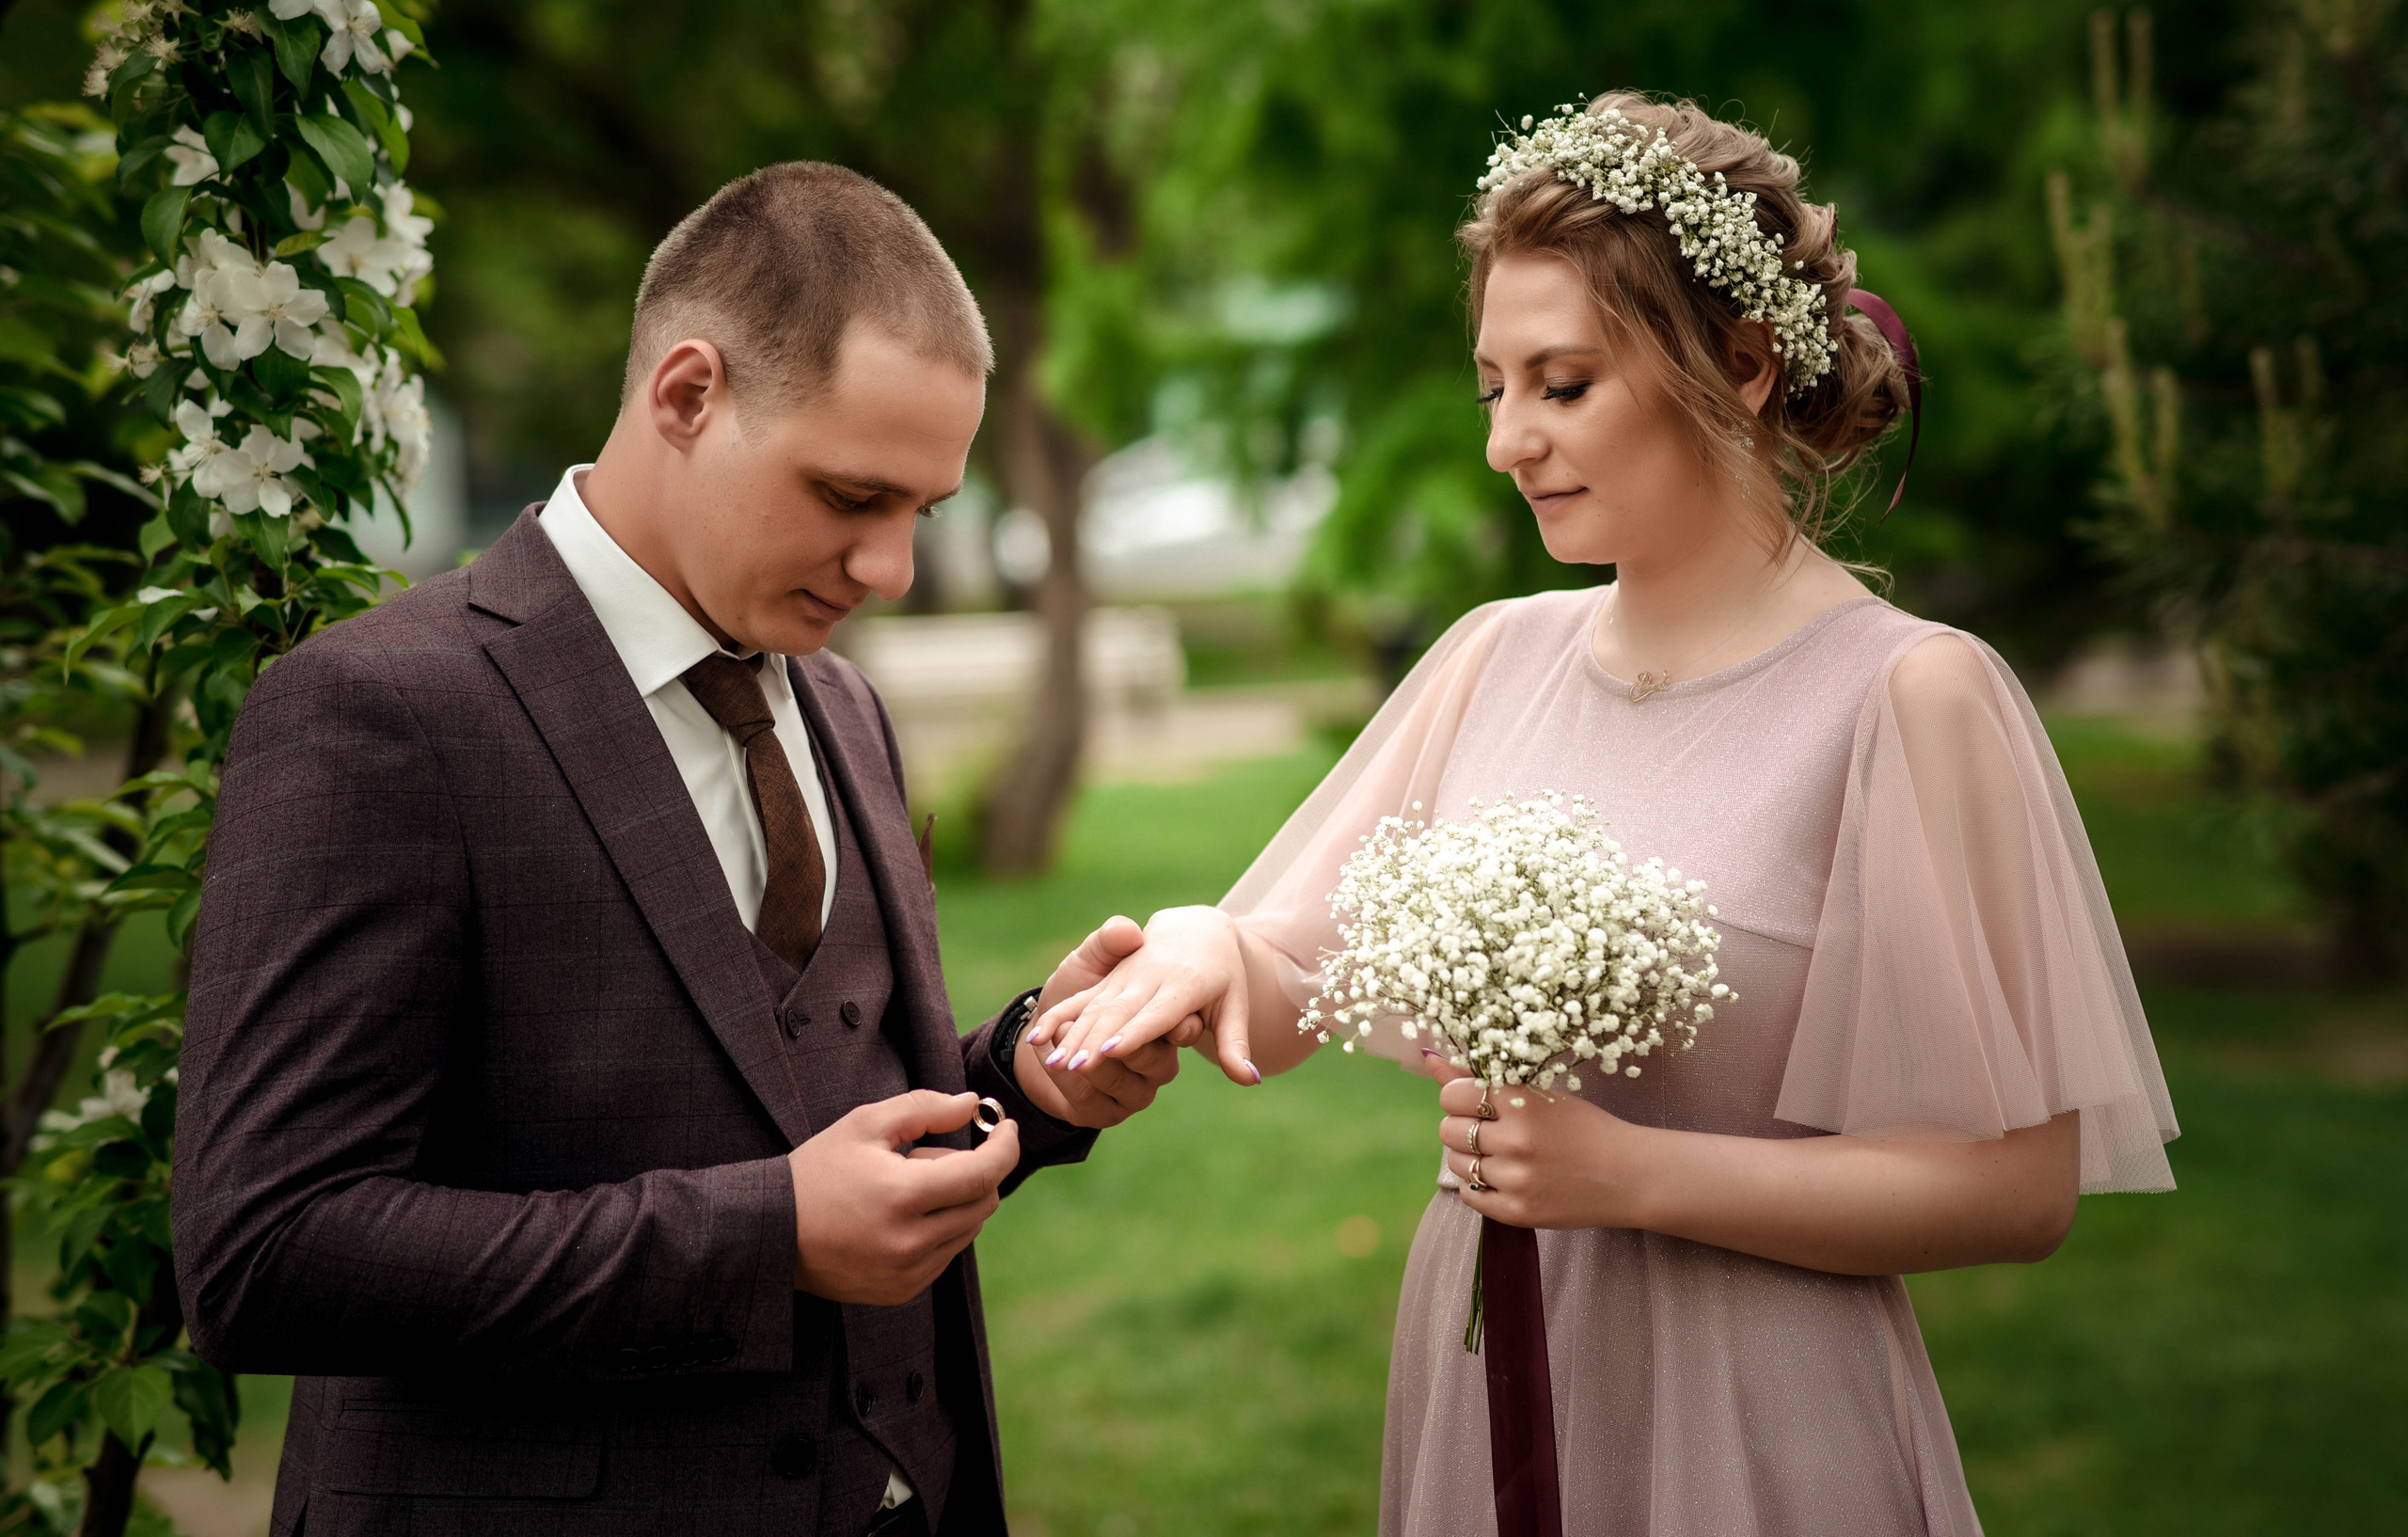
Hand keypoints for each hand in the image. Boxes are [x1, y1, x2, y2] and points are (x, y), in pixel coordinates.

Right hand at [789, 1089, 1021, 1305]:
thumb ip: (923, 1108)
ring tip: (904, 1188)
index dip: (1004, 1147)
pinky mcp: (903, 1290)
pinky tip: (900, 1217)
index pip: (982, 1174)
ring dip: (956, 1200)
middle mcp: (910, 1243)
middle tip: (925, 1156)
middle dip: (972, 1170)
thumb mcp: (864, 1125)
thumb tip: (973, 1104)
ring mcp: (908, 1273)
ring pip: (969, 1229)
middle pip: (983, 1202)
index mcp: (902, 1196)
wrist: (771, 1233)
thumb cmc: (817, 1172)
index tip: (1006, 1126)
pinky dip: (941, 1229)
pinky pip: (947, 1254)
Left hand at [1011, 916, 1182, 1127]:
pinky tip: (1045, 1058)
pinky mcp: (1104, 1108)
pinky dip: (1065, 1081)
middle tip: (1097, 1041)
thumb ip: (1110, 943)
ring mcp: (1133, 1087)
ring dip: (1089, 1060)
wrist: (1047, 1027)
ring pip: (1120, 1082)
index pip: (1180, 1028)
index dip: (1173, 1029)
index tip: (1165, 1026)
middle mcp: (1156, 1059)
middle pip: (1153, 1060)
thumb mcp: (1092, 958)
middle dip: (1121, 1048)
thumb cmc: (1081, 984)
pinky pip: (1090, 1102)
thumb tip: (1129, 930)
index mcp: (1165, 1022)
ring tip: (1061, 1043)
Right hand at [1026, 905, 1255, 1086]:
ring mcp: (1125, 976)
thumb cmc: (1223, 976)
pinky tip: (1037, 1037)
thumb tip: (1252, 1079)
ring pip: (1094, 1008)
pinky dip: (1058, 1017)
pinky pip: (1080, 999)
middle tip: (1073, 1069)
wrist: (1197, 928)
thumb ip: (1236, 1043)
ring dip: (1072, 1035)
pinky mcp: (1108, 978)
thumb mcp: (1235, 1006)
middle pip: (1118, 1013)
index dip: (1134, 1032)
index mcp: (1185, 984)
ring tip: (1053, 1062)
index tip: (1112, 1050)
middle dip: (1094, 1040)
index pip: (1157, 1014)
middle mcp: (1150, 977)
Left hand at [1428, 1056, 1652, 1230]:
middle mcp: (1516, 1141)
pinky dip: (1478, 1186)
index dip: (1460, 1097)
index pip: (1453, 1094)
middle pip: (1448, 1130)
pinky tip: (1503, 1177)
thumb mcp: (1541, 1096)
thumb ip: (1483, 1079)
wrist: (1628, 1175)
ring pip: (1456, 1163)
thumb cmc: (1585, 1128)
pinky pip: (1469, 1195)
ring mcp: (1516, 1180)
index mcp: (1523, 1104)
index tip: (1477, 1102)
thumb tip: (1431, 1059)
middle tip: (1491, 1131)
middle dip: (1462, 1127)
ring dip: (1470, 1158)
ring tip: (1501, 1155)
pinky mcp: (1517, 1212)